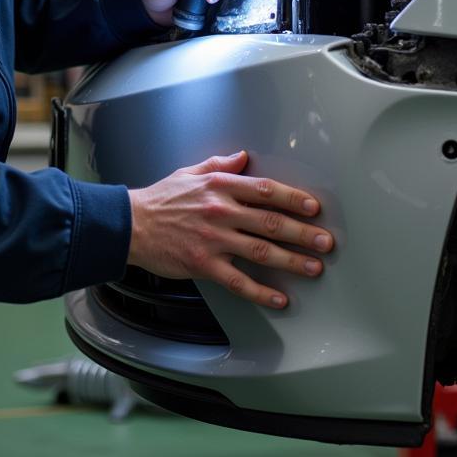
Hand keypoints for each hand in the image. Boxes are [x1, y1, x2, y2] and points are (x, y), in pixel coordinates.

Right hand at [127, 150, 333, 308]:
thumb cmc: (161, 198)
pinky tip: (280, 299)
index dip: (293, 198)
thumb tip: (243, 157)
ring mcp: (214, 240)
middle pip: (271, 222)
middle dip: (303, 233)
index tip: (313, 207)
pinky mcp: (204, 265)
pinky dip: (261, 292)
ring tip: (314, 268)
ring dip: (292, 261)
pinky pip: (239, 282)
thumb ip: (220, 164)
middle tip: (326, 242)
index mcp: (221, 186)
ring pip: (261, 252)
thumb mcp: (190, 172)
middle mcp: (221, 211)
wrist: (130, 225)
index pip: (265, 190)